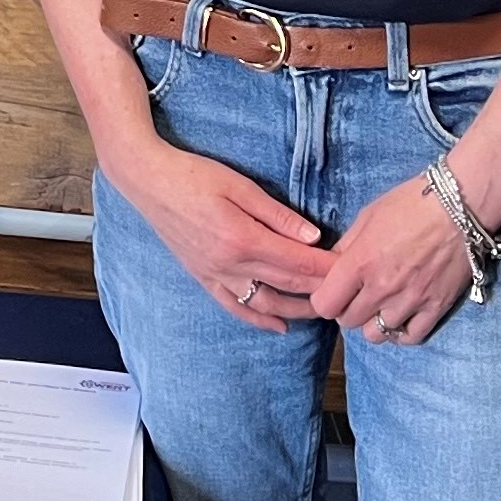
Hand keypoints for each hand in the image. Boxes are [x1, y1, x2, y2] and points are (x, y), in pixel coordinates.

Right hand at [108, 135, 334, 332]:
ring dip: (297, 310)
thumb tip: (312, 237)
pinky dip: (258, 319)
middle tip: (349, 292)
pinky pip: (234, 306)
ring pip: (265, 303)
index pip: (298, 262)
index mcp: (243, 238)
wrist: (147, 180)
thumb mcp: (239, 185)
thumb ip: (277, 214)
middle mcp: (230, 264)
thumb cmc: (193, 175)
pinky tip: (279, 326)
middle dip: (321, 290)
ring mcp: (215, 274)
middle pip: (287, 285)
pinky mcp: (202, 276)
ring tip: (323, 310)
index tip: (352, 269)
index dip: (328, 268)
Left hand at [309, 175, 477, 345]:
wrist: (460, 206)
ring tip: (381, 305)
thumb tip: (331, 266)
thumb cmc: (411, 203)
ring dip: (374, 322)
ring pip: (376, 335)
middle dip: (347, 310)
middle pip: (348, 322)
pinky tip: (402, 315)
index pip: (325, 305)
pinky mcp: (437, 308)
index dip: (325, 300)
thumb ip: (346, 246)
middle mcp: (382, 288)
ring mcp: (411, 301)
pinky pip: (410, 337)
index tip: (333, 291)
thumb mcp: (368, 216)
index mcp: (360, 263)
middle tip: (358, 295)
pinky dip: (402, 331)